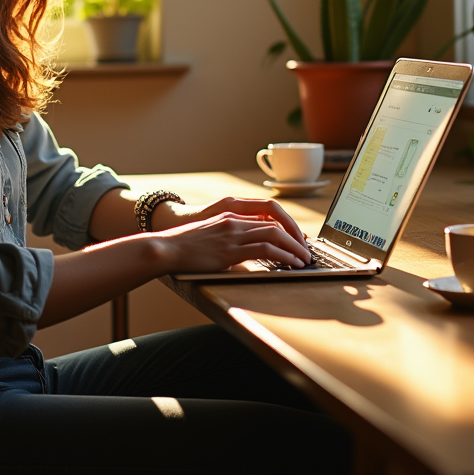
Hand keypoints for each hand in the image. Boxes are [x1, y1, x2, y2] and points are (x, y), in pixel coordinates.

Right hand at [153, 214, 310, 272]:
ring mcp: (232, 233)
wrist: (167, 247)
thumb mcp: (213, 234)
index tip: (297, 237)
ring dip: (294, 247)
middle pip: (276, 220)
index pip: (268, 210)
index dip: (287, 223)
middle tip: (306, 250)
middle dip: (296, 236)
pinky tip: (291, 264)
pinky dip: (283, 255)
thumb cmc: (187, 245)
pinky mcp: (230, 249)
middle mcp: (234, 219)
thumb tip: (252, 248)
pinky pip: (265, 249)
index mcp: (231, 212)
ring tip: (304, 259)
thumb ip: (232, 235)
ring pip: (274, 233)